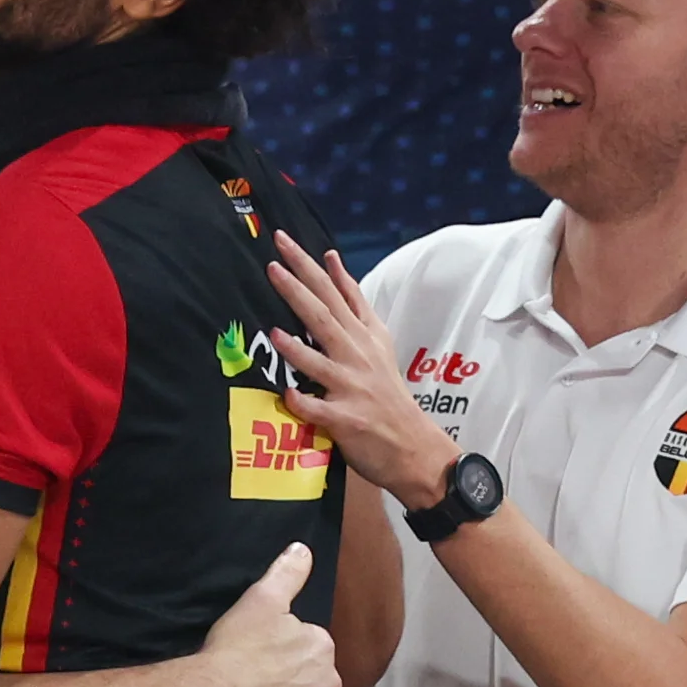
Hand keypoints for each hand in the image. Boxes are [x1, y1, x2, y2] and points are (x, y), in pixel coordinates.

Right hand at [197, 542, 341, 686]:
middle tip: (262, 686)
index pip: (312, 648)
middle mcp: (330, 685)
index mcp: (321, 648)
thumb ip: (288, 573)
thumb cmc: (234, 649)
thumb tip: (305, 549)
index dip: (289, 651)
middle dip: (298, 685)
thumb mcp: (260, 600)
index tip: (266, 656)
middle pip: (317, 683)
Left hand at [268, 232, 458, 511]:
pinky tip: (289, 396)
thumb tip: (331, 260)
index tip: (285, 241)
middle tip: (273, 264)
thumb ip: (354, 301)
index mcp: (363, 335)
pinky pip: (322, 411)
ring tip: (274, 332)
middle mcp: (358, 356)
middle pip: (325, 317)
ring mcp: (353, 388)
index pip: (335, 292)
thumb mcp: (377, 338)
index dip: (311, 266)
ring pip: (321, 364)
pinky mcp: (347, 421)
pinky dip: (306, 404)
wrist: (413, 445)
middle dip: (299, 290)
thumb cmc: (386, 391)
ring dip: (298, 350)